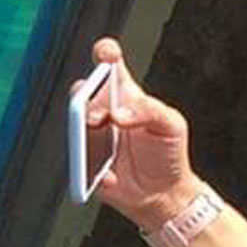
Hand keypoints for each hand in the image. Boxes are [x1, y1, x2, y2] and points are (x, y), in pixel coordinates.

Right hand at [79, 37, 203, 232]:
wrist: (163, 193)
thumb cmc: (167, 152)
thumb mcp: (171, 123)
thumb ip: (149, 110)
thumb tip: (118, 114)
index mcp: (126, 96)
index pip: (111, 67)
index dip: (105, 54)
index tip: (106, 53)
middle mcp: (106, 114)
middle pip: (83, 93)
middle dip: (84, 97)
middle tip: (97, 114)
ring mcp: (94, 139)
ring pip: (74, 127)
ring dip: (82, 132)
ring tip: (99, 142)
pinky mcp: (87, 165)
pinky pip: (79, 163)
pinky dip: (94, 170)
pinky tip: (111, 176)